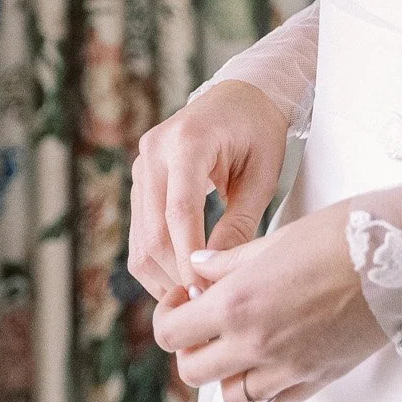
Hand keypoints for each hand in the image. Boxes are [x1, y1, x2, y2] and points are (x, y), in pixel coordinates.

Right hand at [128, 80, 290, 299]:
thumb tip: (216, 273)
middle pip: (153, 230)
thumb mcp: (261, 174)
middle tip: (202, 306)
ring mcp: (142, 165)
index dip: (189, 258)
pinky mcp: (140, 180)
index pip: (180, 212)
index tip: (206, 292)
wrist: (241, 95)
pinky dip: (157, 260)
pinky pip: (140, 230)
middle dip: (175, 273)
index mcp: (187, 142)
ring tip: (193, 300)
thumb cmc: (259, 131)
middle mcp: (154, 152)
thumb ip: (240, 222)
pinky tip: (181, 279)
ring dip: (163, 274)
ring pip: (140, 237)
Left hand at [151, 199, 385, 401]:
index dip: (170, 315)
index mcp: (239, 302)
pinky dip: (267, 388)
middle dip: (192, 347)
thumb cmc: (346, 236)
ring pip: (233, 398)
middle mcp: (257, 343)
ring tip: (241, 344)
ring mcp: (288, 367)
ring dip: (228, 374)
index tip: (184, 300)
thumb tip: (200, 268)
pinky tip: (276, 357)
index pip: (173, 332)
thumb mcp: (278, 237)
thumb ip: (231, 260)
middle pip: (194, 371)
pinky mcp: (318, 377)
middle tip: (206, 323)